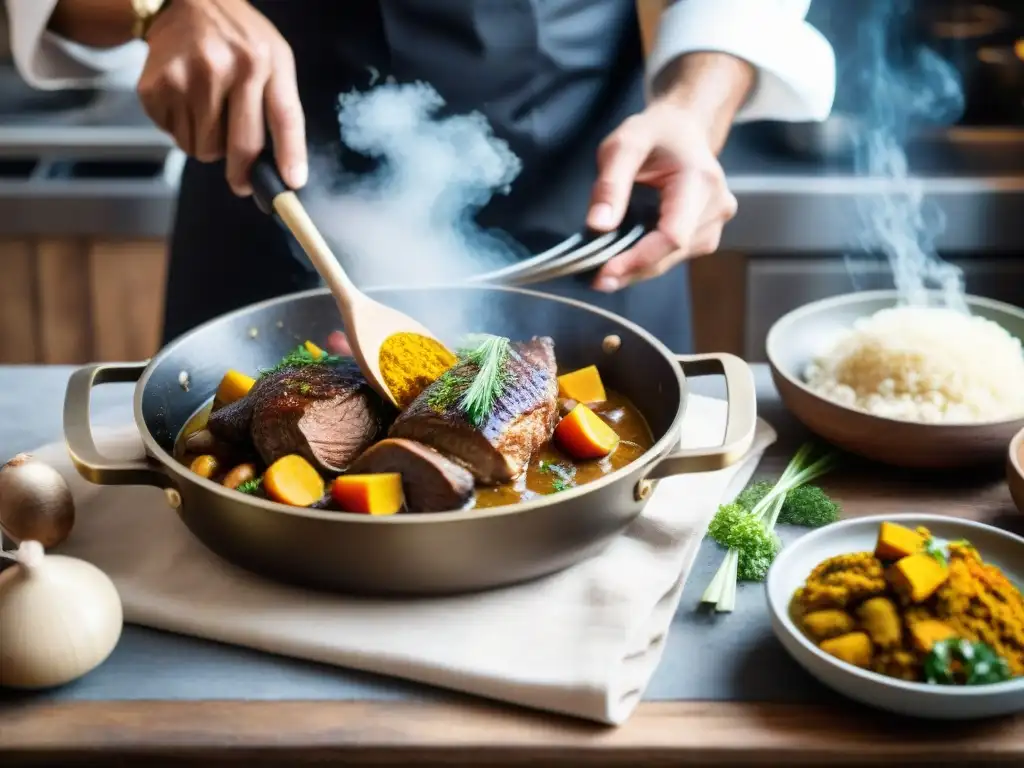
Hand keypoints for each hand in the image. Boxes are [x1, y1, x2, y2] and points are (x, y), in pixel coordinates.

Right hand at [137, 0, 306, 195]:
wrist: (185, 2)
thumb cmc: (239, 39)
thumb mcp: (274, 57)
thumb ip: (282, 105)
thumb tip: (286, 169)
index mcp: (263, 60)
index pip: (283, 116)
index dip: (290, 155)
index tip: (290, 185)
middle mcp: (225, 66)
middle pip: (240, 146)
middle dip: (243, 173)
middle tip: (242, 181)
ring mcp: (186, 77)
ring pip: (204, 149)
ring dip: (209, 145)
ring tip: (210, 114)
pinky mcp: (155, 87)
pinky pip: (175, 138)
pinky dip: (183, 131)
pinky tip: (187, 103)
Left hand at [586, 101, 737, 291]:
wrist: (684, 128)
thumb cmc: (655, 132)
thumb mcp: (624, 145)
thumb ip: (610, 184)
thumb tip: (598, 226)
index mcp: (700, 181)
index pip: (673, 236)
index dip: (638, 259)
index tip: (603, 272)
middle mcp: (716, 206)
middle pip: (671, 253)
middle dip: (632, 269)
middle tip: (595, 279)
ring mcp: (716, 222)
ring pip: (673, 259)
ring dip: (639, 268)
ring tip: (605, 269)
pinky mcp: (708, 232)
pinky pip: (676, 255)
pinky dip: (648, 260)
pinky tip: (626, 258)